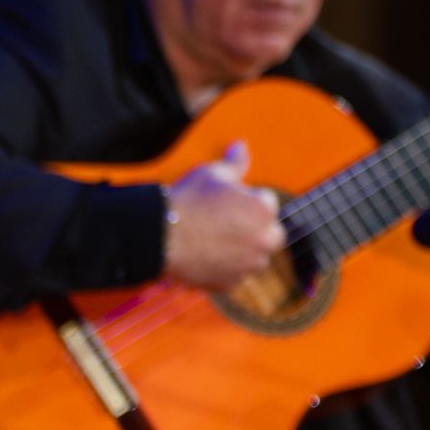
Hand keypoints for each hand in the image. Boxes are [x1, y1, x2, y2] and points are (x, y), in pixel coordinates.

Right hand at [162, 141, 285, 290]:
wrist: (158, 234)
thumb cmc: (187, 200)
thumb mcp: (211, 173)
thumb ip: (234, 163)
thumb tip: (242, 146)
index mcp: (264, 210)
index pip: (268, 203)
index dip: (248, 200)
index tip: (227, 203)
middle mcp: (263, 240)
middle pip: (272, 235)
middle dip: (257, 229)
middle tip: (229, 225)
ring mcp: (247, 265)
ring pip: (256, 259)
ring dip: (245, 252)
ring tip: (217, 242)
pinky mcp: (230, 283)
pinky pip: (236, 277)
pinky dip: (227, 270)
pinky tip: (208, 257)